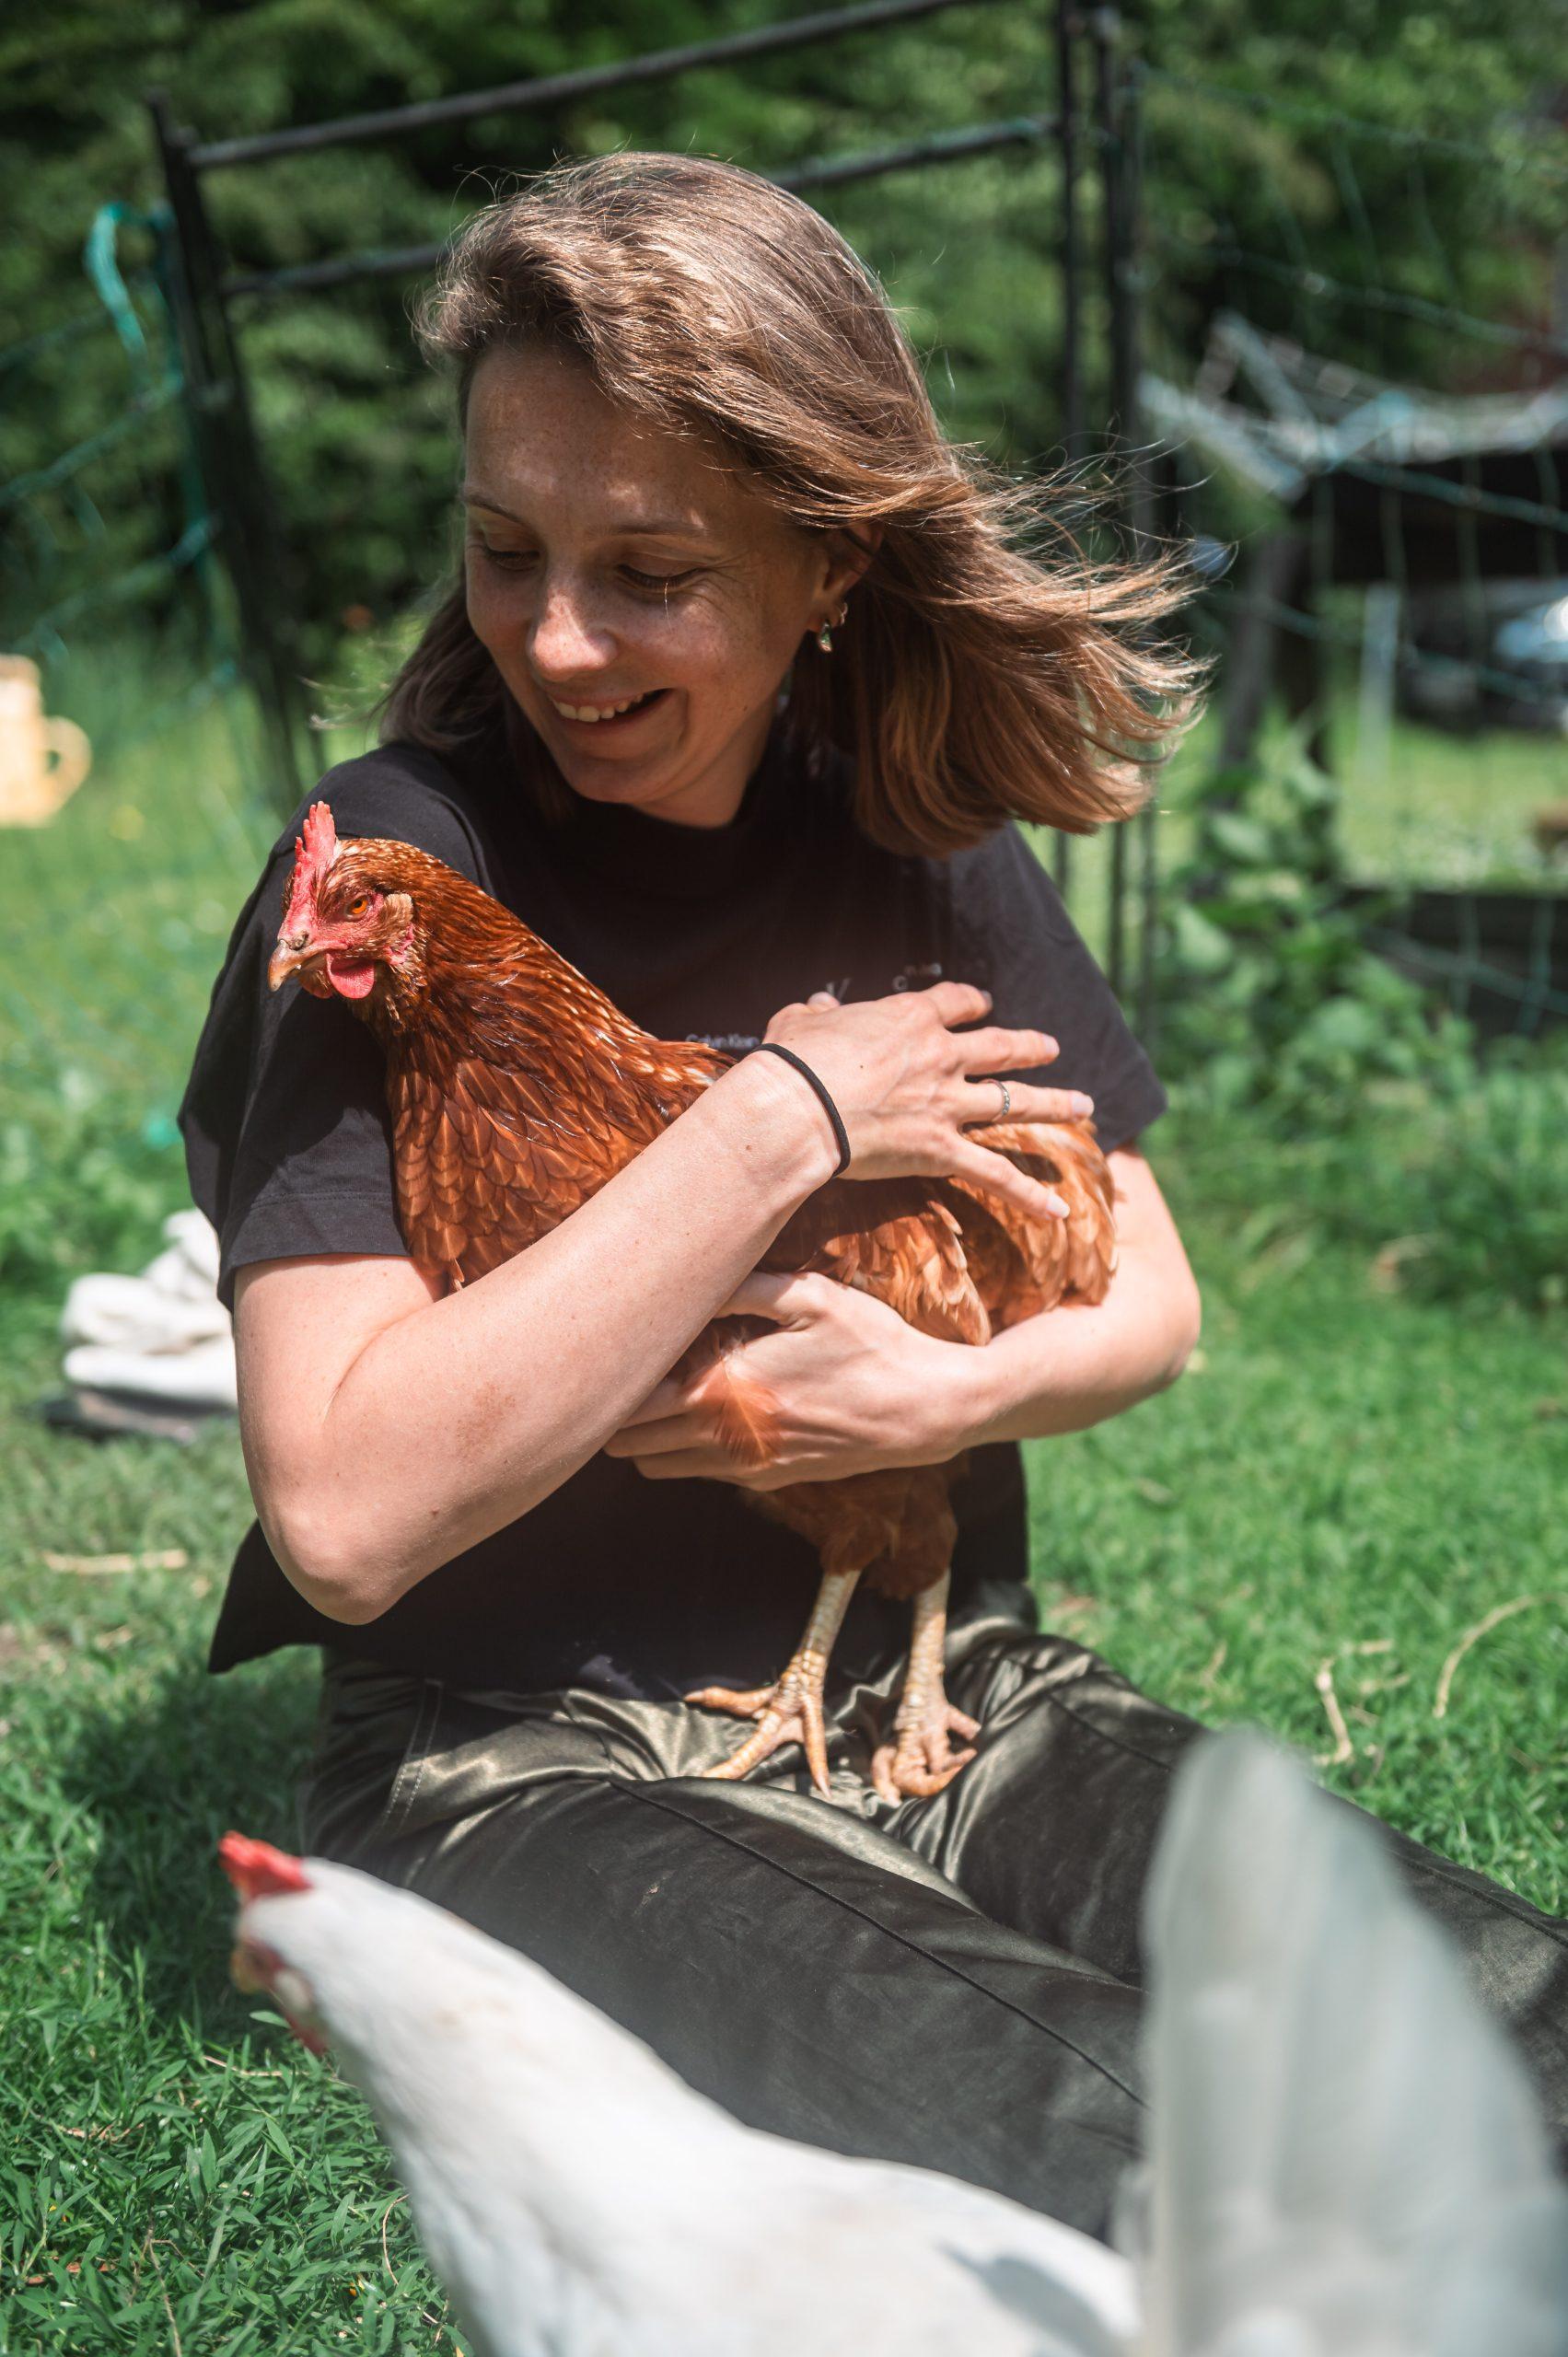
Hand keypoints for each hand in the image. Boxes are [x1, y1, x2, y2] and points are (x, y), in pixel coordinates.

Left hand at [602, 1270, 975, 1489]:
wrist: (925, 1411)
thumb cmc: (872, 1346)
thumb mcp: (813, 1298)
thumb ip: (746, 1287)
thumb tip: (693, 1275)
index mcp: (728, 1389)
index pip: (636, 1403)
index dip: (610, 1385)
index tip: (600, 1356)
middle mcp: (727, 1437)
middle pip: (633, 1444)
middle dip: (616, 1415)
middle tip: (617, 1374)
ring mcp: (747, 1464)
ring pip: (660, 1467)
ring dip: (645, 1438)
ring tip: (651, 1395)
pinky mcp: (770, 1477)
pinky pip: (701, 1474)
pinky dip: (684, 1451)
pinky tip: (701, 1413)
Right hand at [760, 985, 1092, 1222]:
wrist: (798, 1110)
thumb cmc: (792, 1063)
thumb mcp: (801, 1022)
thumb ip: (816, 1012)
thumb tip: (815, 1003)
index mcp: (910, 1018)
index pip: (955, 1002)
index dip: (973, 1002)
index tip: (984, 1003)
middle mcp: (941, 1057)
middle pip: (1001, 1048)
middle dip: (1030, 1048)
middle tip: (1052, 1048)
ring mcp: (948, 1104)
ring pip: (1015, 1103)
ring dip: (1053, 1103)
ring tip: (1083, 1105)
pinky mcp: (943, 1150)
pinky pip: (996, 1174)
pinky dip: (1028, 1193)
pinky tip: (1059, 1208)